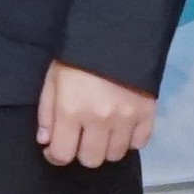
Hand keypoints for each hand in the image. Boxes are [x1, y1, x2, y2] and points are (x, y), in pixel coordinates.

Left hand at [36, 61, 157, 168]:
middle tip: (80, 137)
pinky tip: (122, 128)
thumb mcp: (52, 79)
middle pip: (91, 160)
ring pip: (116, 155)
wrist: (117, 34)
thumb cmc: (77, 56)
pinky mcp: (147, 114)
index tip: (55, 149)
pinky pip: (140, 143)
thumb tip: (46, 142)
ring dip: (106, 147)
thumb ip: (46, 112)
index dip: (55, 156)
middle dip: (81, 152)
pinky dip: (130, 140)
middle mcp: (100, 120)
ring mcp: (126, 119)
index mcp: (71, 110)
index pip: (63, 154)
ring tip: (102, 132)